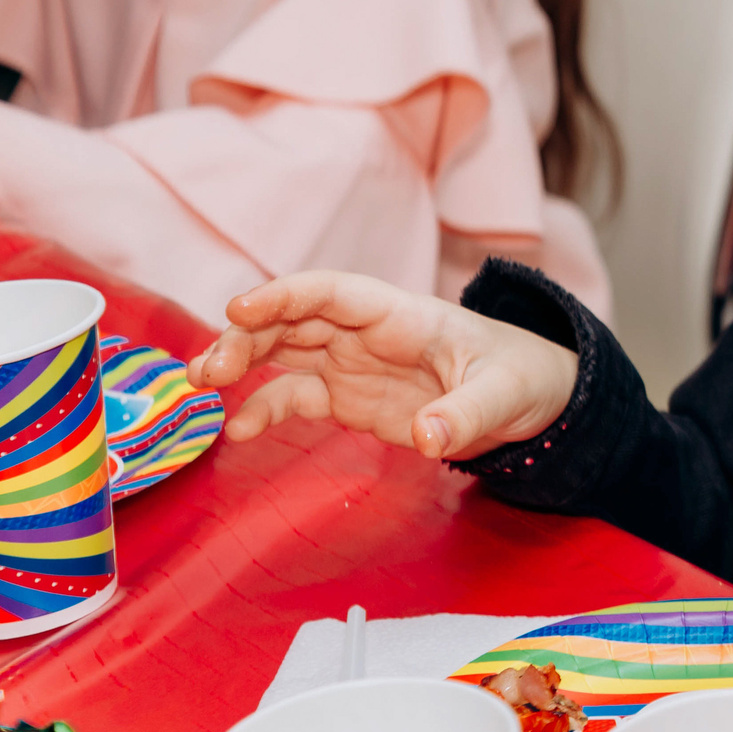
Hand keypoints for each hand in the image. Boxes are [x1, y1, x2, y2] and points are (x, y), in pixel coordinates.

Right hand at [189, 270, 579, 460]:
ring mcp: (353, 363)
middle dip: (248, 336)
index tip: (240, 308)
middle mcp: (368, 333)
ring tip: (201, 386)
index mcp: (404, 316)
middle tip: (208, 370)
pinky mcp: (348, 398)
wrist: (531, 398)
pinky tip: (238, 431)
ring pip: (284, 350)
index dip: (287, 295)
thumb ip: (465, 416)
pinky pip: (296, 396)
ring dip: (241, 362)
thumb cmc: (520, 377)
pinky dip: (264, 408)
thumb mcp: (505, 396)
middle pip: (296, 320)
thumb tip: (427, 439)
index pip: (335, 292)